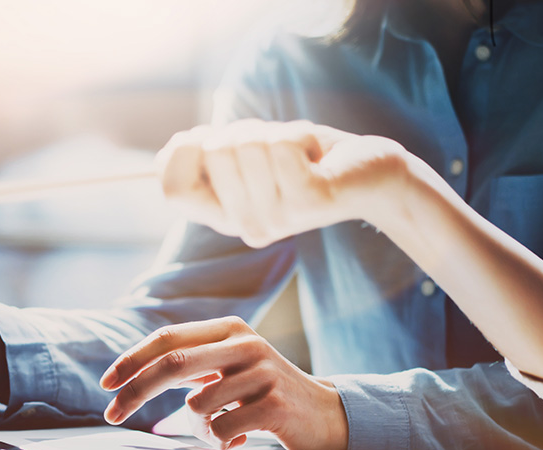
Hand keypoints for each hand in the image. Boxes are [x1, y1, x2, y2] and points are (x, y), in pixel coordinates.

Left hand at [99, 316, 347, 449]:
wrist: (325, 413)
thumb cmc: (264, 392)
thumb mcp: (229, 366)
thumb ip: (190, 363)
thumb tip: (129, 375)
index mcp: (229, 329)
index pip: (168, 338)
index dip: (132, 359)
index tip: (106, 383)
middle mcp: (245, 344)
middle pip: (173, 364)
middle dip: (135, 392)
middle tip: (112, 415)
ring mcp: (262, 373)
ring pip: (197, 406)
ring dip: (197, 428)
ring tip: (222, 429)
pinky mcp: (274, 405)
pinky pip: (222, 429)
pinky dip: (222, 441)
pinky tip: (243, 438)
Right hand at [157, 119, 415, 247]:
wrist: (370, 174)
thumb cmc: (307, 158)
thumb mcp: (250, 155)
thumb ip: (209, 154)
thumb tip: (172, 149)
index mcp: (226, 217)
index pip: (173, 189)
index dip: (183, 152)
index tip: (211, 138)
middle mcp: (246, 226)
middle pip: (213, 152)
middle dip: (244, 130)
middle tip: (276, 149)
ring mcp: (277, 217)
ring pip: (248, 144)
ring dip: (275, 132)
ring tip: (300, 154)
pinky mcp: (307, 201)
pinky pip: (281, 146)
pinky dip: (300, 135)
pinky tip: (317, 157)